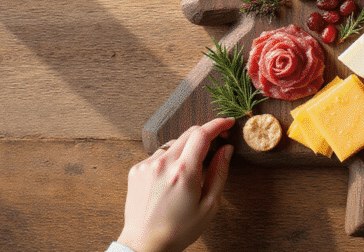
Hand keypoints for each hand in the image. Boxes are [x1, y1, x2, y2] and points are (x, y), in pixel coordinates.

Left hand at [118, 117, 235, 251]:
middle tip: (217, 142)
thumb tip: (226, 150)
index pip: (202, 134)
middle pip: (189, 133)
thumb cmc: (178, 230)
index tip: (227, 123)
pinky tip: (172, 179)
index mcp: (184, 172)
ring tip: (190, 171)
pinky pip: (159, 155)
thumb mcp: (209, 206)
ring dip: (186, 149)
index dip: (218, 124)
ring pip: (174, 143)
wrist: (144, 245)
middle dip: (205, 134)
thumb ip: (220, 173)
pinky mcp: (136, 170)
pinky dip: (170, 160)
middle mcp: (163, 164)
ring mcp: (147, 165)